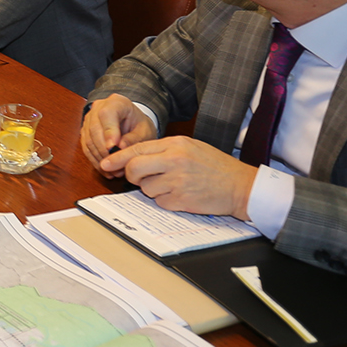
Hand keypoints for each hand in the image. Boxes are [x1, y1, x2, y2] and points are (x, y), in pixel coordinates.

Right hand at [79, 94, 159, 169]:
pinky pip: (86, 148)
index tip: (113, 148)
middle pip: (94, 129)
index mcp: (116, 102)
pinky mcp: (85, 132)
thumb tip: (120, 148)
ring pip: (89, 141)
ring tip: (114, 171)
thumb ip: (133, 138)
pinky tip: (106, 170)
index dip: (108, 132)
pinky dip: (95, 161)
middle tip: (116, 165)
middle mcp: (98, 108)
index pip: (107, 114)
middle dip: (104, 151)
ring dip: (100, 159)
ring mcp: (89, 120)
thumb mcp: (144, 131)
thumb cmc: (139, 125)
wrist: (132, 123)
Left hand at [105, 136, 258, 219]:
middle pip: (133, 169)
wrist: (240, 185)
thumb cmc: (215, 166)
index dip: (117, 158)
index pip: (137, 149)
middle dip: (132, 176)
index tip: (105, 164)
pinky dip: (166, 201)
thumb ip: (164, 150)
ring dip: (153, 189)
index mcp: (175, 144)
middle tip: (142, 178)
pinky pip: (159, 202)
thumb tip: (135, 157)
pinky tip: (181, 195)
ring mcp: (177, 180)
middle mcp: (174, 160)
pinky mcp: (181, 199)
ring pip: (145, 188)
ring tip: (174, 185)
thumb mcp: (190, 147)